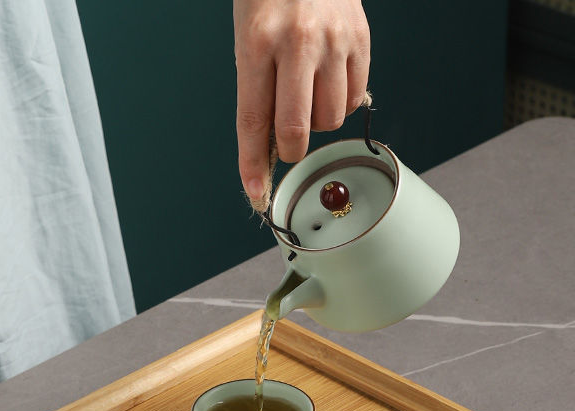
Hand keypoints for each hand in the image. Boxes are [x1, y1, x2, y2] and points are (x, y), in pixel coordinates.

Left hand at [233, 0, 369, 203]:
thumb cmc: (269, 0)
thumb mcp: (248, 40)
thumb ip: (258, 93)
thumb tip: (268, 150)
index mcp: (258, 42)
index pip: (254, 120)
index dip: (253, 163)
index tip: (256, 192)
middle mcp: (299, 42)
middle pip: (297, 129)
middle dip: (290, 150)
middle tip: (286, 141)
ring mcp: (335, 40)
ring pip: (329, 119)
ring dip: (316, 122)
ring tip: (307, 93)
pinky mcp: (361, 39)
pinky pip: (352, 99)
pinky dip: (338, 103)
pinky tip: (327, 81)